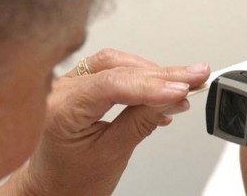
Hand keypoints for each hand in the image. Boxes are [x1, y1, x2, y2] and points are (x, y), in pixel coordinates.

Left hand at [0, 48, 209, 195]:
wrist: (50, 189)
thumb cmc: (70, 180)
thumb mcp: (111, 154)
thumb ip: (141, 122)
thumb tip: (173, 97)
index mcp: (61, 108)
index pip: (112, 84)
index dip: (151, 85)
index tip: (182, 89)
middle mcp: (60, 89)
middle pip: (118, 67)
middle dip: (161, 74)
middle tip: (196, 76)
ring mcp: (69, 82)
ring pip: (117, 63)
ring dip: (153, 72)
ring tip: (184, 83)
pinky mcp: (80, 83)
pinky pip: (112, 70)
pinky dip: (140, 78)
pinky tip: (162, 91)